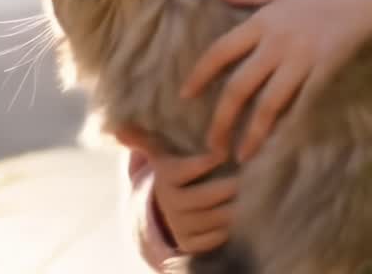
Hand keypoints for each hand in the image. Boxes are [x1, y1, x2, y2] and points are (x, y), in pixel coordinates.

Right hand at [115, 127, 237, 253]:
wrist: (160, 209)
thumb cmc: (170, 171)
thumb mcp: (157, 153)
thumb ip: (143, 139)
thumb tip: (117, 127)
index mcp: (165, 177)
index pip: (185, 170)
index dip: (207, 162)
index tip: (224, 152)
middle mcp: (171, 203)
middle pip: (204, 198)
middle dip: (229, 188)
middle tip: (249, 177)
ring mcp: (180, 225)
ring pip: (212, 219)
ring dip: (234, 209)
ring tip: (254, 195)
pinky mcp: (190, 243)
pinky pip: (214, 239)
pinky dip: (229, 229)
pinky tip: (244, 215)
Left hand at [181, 0, 371, 162]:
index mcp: (263, 19)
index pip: (220, 51)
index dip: (200, 75)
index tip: (185, 96)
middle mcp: (277, 42)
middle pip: (239, 86)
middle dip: (221, 119)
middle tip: (210, 145)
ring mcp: (302, 60)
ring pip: (268, 104)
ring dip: (252, 133)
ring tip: (241, 156)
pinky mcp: (324, 74)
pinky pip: (300, 105)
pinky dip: (286, 127)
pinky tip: (277, 145)